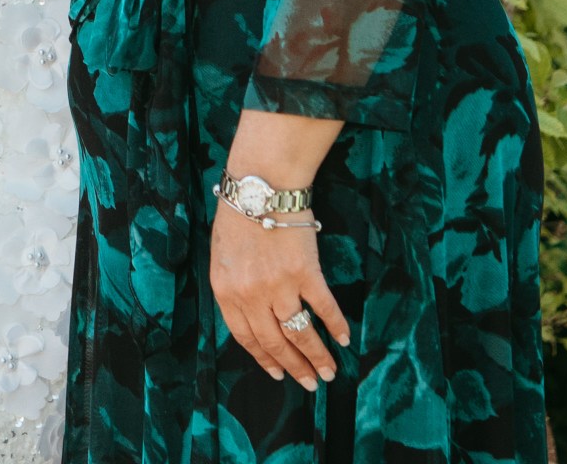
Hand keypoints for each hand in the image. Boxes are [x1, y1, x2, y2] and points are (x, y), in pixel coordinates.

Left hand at [209, 205, 348, 389]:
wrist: (261, 184)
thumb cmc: (238, 214)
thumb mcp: (221, 255)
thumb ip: (233, 287)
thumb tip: (248, 314)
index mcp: (226, 291)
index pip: (245, 337)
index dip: (264, 358)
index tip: (277, 373)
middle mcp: (251, 295)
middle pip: (274, 342)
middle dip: (294, 367)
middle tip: (310, 383)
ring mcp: (279, 286)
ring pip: (300, 333)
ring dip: (316, 356)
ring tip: (329, 372)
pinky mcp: (305, 273)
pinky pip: (323, 307)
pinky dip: (336, 326)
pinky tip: (344, 338)